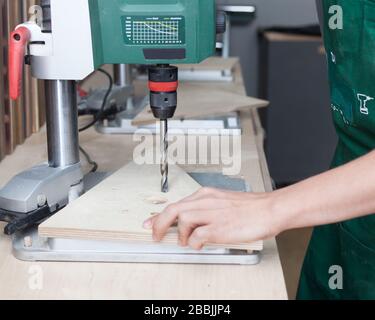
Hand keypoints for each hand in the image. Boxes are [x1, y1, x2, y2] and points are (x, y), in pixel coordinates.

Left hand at [143, 187, 279, 249]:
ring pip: (182, 219)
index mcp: (206, 194)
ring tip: (186, 241)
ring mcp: (212, 214)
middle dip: (159, 223)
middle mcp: (206, 201)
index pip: (177, 203)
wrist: (270, 209)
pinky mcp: (220, 228)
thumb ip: (207, 209)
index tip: (151, 222)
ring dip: (180, 234)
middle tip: (155, 235)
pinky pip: (197, 236)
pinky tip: (199, 244)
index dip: (160, 215)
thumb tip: (193, 222)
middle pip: (173, 209)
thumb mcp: (223, 202)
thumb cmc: (250, 207)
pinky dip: (194, 242)